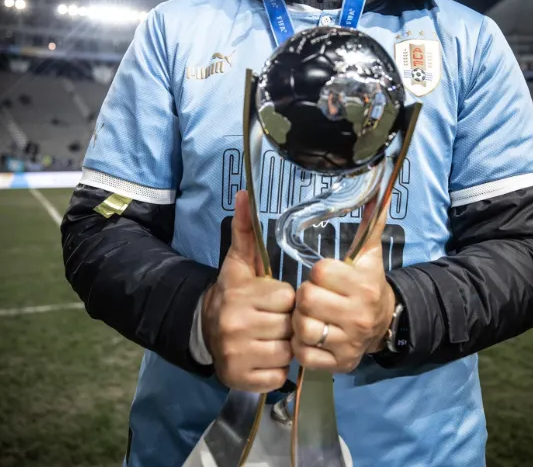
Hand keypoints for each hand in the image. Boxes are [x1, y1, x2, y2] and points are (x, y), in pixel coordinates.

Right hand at [201, 190, 294, 391]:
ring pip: (287, 352)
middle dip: (287, 323)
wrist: (205, 328)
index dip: (286, 299)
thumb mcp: (240, 260)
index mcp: (240, 294)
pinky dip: (276, 370)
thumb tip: (245, 192)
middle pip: (289, 326)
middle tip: (274, 319)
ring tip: (270, 336)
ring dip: (284, 346)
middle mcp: (236, 325)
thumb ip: (246, 228)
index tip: (274, 299)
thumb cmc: (234, 292)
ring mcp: (237, 354)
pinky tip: (264, 356)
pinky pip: (278, 377)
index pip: (287, 297)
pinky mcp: (240, 379)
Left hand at [291, 203, 395, 372]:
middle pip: (308, 299)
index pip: (321, 272)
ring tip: (308, 315)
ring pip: (304, 328)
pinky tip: (309, 335)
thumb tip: (383, 188)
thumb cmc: (367, 283)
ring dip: (299, 322)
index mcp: (364, 285)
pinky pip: (304, 354)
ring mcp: (349, 342)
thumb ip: (372, 221)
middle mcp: (359, 315)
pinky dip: (300, 346)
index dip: (317, 273)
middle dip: (304, 296)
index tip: (323, 275)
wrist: (383, 324)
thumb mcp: (369, 253)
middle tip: (312, 296)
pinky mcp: (339, 364)